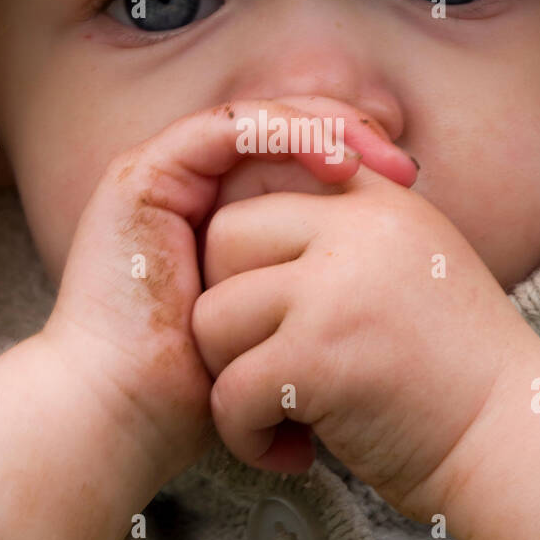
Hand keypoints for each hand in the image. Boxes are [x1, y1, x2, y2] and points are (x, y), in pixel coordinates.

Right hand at [40, 96, 414, 490]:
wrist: (123, 419)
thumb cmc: (200, 395)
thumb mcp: (287, 330)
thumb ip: (325, 293)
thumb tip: (411, 286)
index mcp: (224, 217)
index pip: (299, 162)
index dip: (360, 162)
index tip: (416, 191)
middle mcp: (193, 188)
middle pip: (283, 134)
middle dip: (350, 138)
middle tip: (405, 167)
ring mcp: (165, 176)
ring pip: (260, 120)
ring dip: (323, 128)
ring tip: (372, 157)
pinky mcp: (143, 172)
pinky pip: (226, 128)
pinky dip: (283, 133)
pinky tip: (333, 162)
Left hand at [191, 155, 539, 528]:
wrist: (519, 448)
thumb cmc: (458, 372)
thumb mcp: (412, 266)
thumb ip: (345, 235)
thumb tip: (239, 227)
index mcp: (381, 201)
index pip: (263, 181)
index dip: (247, 252)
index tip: (274, 312)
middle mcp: (358, 229)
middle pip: (223, 240)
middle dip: (229, 311)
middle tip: (268, 364)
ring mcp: (336, 290)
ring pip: (212, 318)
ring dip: (233, 380)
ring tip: (281, 415)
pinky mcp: (318, 358)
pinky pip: (229, 391)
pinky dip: (246, 435)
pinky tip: (292, 452)